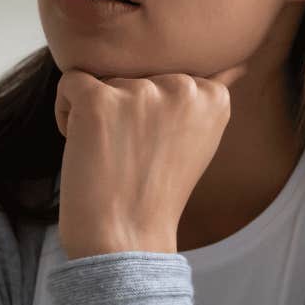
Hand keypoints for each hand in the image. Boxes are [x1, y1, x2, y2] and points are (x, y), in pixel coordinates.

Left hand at [53, 68, 238, 258]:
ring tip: (110, 156)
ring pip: (104, 79)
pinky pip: (70, 83)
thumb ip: (204, 102)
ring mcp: (140, 93)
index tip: (155, 147)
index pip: (166, 76)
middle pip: (135, 74)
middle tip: (131, 155)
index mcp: (212, 97)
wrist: (126, 240)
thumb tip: (238, 65)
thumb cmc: (156, 195)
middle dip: (125, 109)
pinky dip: (66, 113)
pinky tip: (82, 146)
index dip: (153, 111)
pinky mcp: (98, 100)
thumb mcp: (198, 142)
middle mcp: (183, 88)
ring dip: (97, 114)